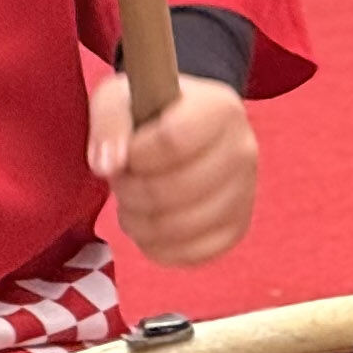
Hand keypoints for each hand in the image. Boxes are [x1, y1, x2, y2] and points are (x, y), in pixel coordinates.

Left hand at [94, 71, 257, 267]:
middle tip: (121, 180)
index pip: (173, 141)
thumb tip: (108, 166)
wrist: (181, 132)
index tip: (125, 153)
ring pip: (183, 226)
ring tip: (132, 202)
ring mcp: (245, 193)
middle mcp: (243, 149)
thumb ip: (110, 124)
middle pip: (178, 188)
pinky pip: (192, 254)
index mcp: (221, 108)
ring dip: (140, 221)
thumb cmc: (148, 113)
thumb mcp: (119, 99)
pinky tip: (149, 223)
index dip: (135, 155)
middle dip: (133, 190)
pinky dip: (158, 246)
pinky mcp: (236, 229)